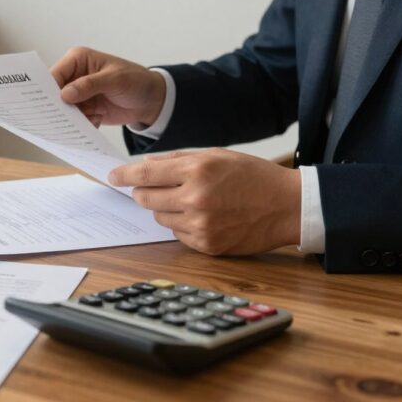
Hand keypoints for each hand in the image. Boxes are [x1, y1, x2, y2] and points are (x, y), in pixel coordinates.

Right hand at [50, 47, 165, 127]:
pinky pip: (75, 120)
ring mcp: (78, 94)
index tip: (46, 104)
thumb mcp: (115, 80)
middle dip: (59, 106)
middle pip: (55, 93)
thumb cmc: (136, 81)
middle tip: (62, 118)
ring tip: (90, 117)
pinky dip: (84, 124)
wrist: (151, 101)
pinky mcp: (85, 109)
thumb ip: (89, 85)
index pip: (55, 74)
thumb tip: (64, 94)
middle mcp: (74, 76)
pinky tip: (98, 120)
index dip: (48, 89)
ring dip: (74, 118)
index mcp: (78, 60)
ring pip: (64, 109)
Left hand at [108, 148, 301, 255]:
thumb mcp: (216, 156)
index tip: (113, 176)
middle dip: (144, 192)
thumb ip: (177, 160)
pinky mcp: (207, 245)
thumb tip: (143, 165)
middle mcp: (196, 198)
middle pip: (146, 198)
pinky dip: (183, 226)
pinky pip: (178, 235)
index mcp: (198, 170)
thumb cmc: (253, 176)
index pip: (145, 174)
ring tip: (191, 200)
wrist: (288, 206)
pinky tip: (205, 217)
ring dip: (167, 208)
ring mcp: (201, 225)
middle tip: (154, 187)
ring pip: (160, 218)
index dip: (124, 175)